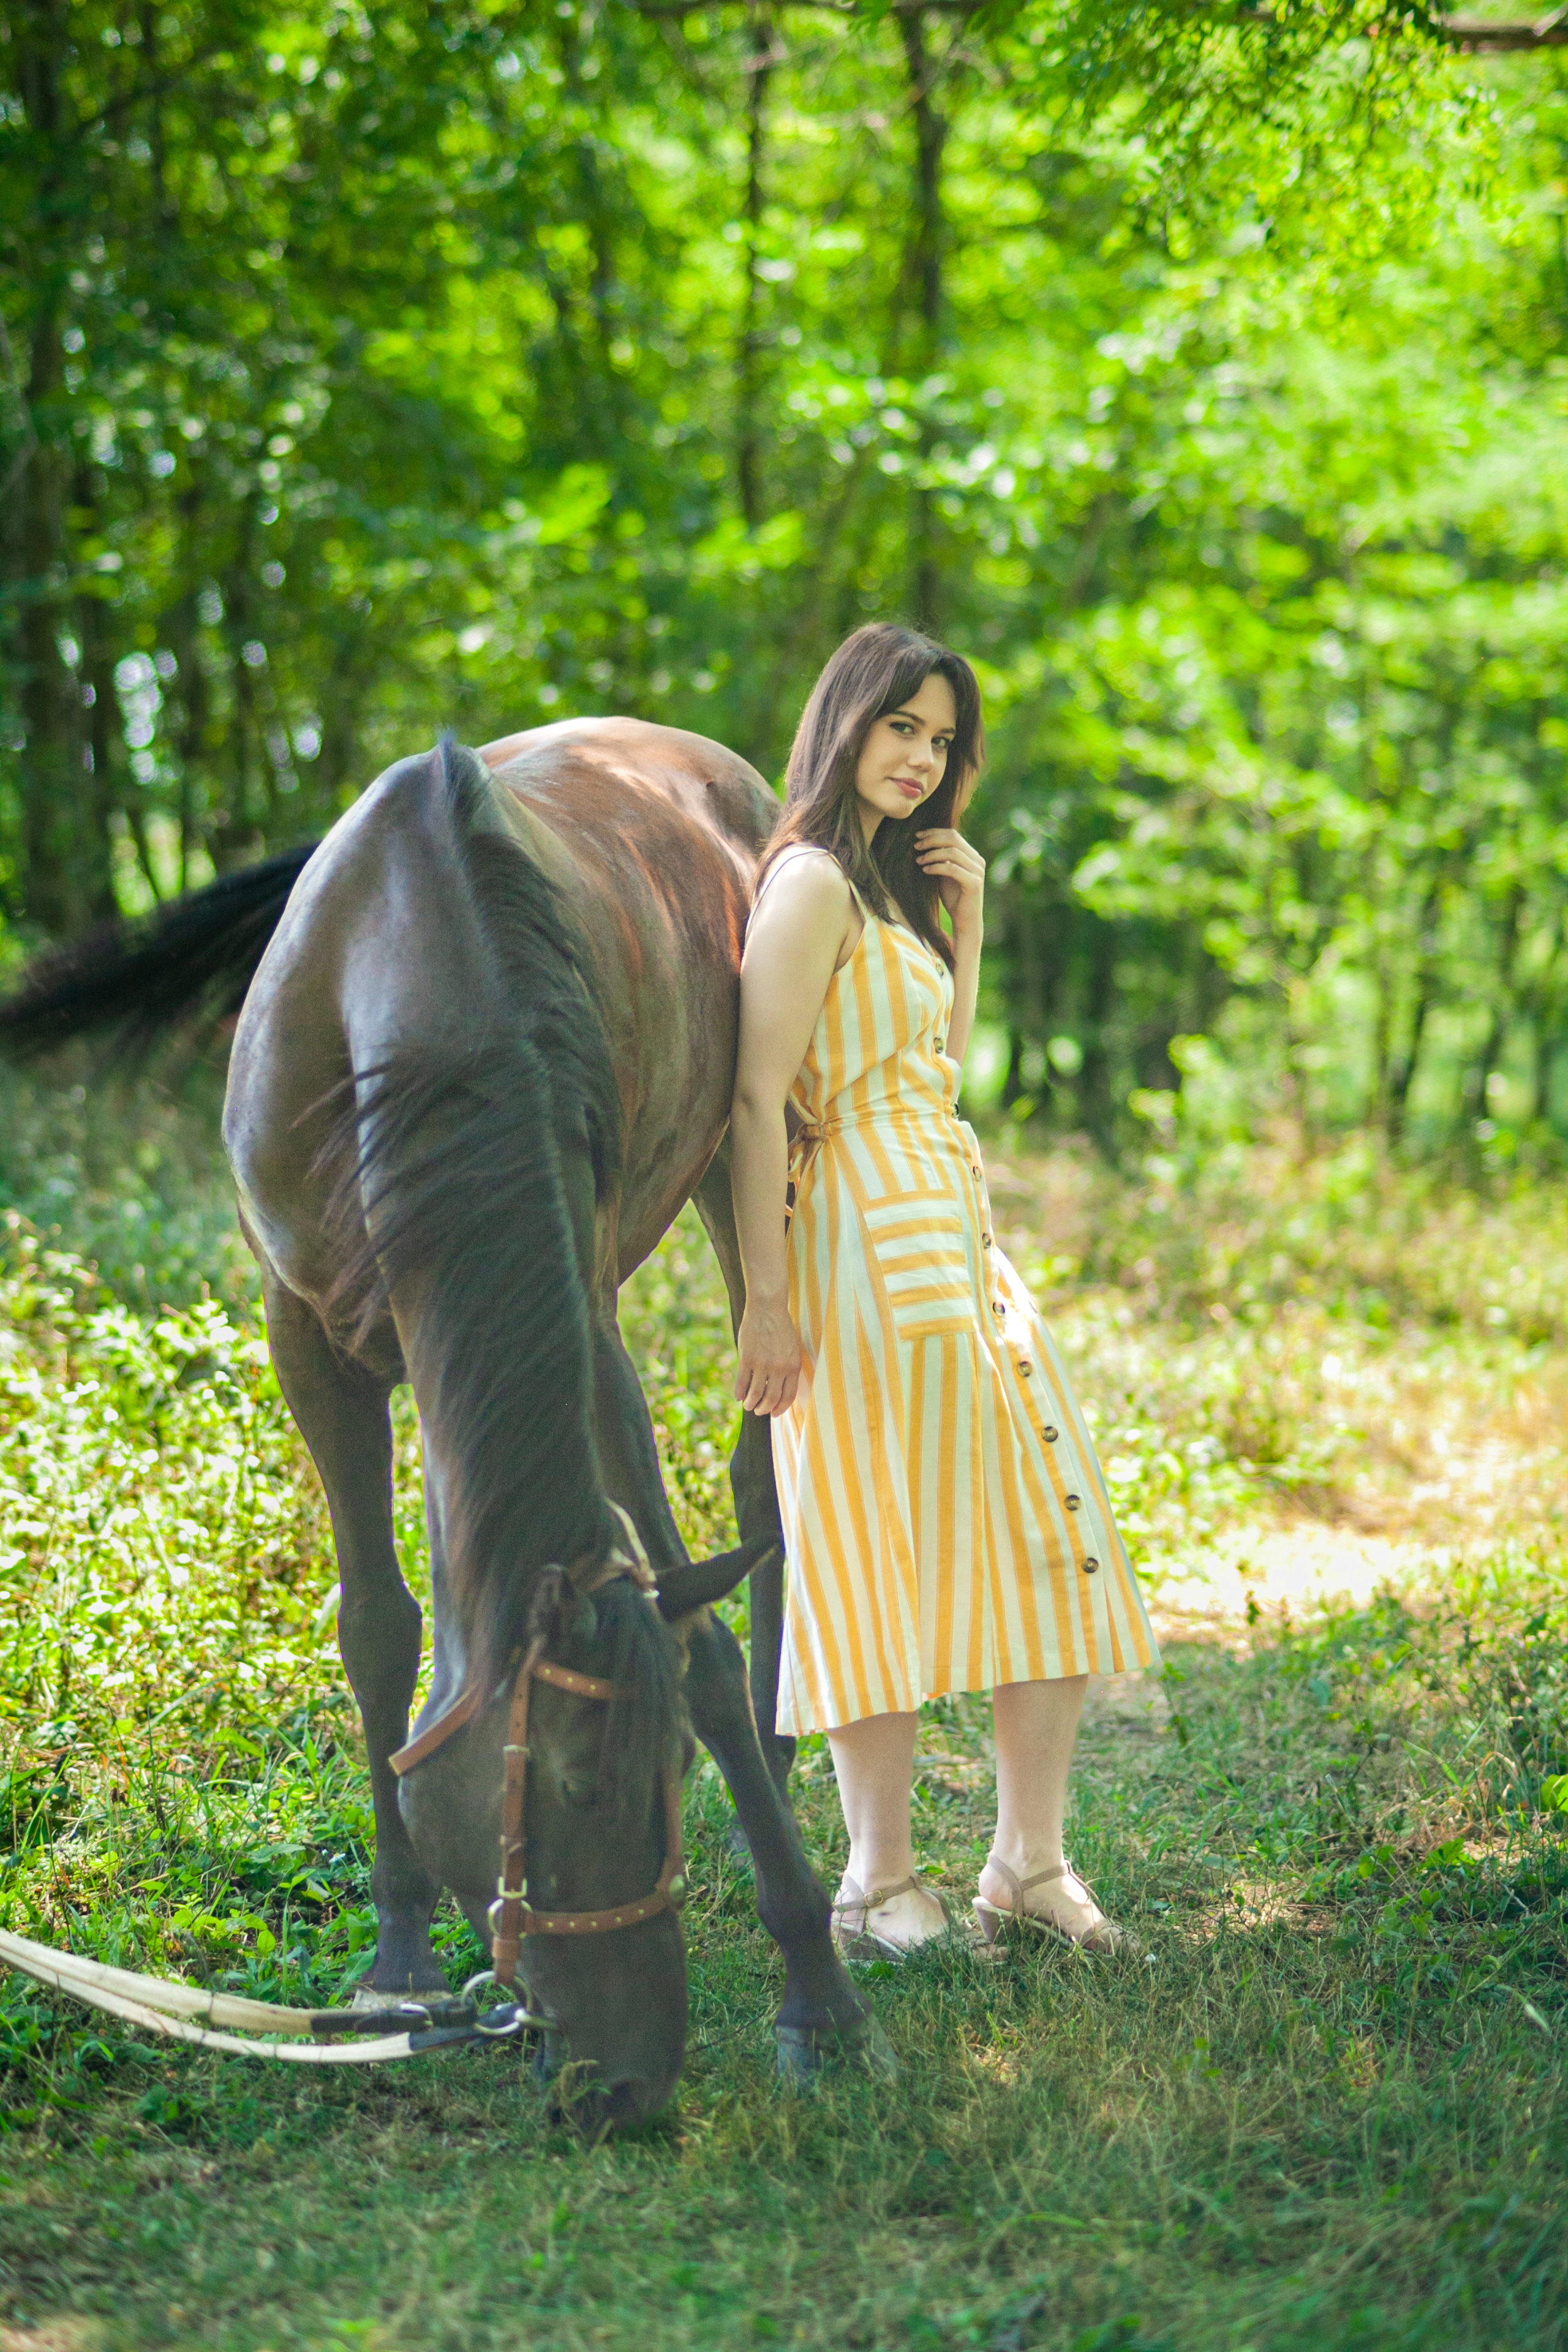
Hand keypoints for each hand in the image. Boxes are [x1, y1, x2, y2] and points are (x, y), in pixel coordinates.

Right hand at [734, 1296, 802, 1415]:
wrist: (767, 1308)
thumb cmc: (781, 1327)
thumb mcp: (792, 1349)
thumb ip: (788, 1368)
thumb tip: (779, 1387)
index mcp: (793, 1366)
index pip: (788, 1396)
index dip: (781, 1408)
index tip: (775, 1413)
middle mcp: (779, 1368)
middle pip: (771, 1399)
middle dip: (764, 1409)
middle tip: (760, 1411)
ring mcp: (762, 1364)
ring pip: (755, 1394)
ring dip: (751, 1404)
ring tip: (748, 1406)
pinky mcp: (747, 1359)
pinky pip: (742, 1382)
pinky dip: (739, 1392)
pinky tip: (738, 1396)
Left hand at [914, 828, 984, 935]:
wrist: (964, 921)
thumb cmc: (953, 898)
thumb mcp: (944, 874)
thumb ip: (940, 858)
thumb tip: (922, 843)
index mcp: (971, 855)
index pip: (953, 834)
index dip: (934, 832)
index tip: (917, 835)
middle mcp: (977, 860)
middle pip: (953, 839)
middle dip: (932, 840)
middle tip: (916, 846)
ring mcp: (977, 871)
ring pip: (953, 852)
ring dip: (932, 854)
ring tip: (918, 861)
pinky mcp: (974, 883)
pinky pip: (953, 869)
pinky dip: (937, 867)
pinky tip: (925, 870)